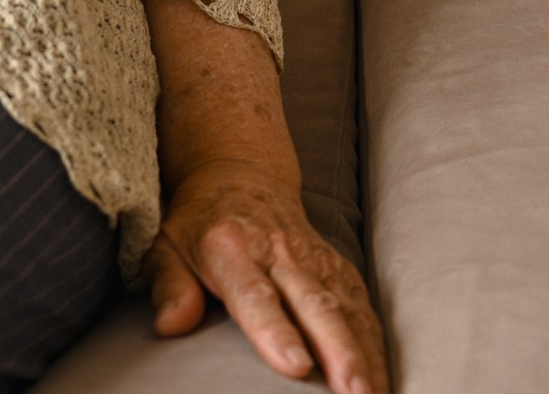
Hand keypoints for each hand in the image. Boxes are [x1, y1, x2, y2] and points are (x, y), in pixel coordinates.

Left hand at [146, 158, 388, 393]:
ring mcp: (315, 260)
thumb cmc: (199, 225)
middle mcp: (280, 252)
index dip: (275, 330)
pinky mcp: (338, 268)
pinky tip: (383, 381)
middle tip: (353, 393)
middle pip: (314, 304)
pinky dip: (376, 346)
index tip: (295, 366)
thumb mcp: (166, 246)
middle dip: (338, 352)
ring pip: (346, 309)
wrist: (241, 177)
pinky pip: (362, 309)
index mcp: (231, 247)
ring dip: (364, 355)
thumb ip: (169, 286)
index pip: (255, 294)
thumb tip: (170, 325)